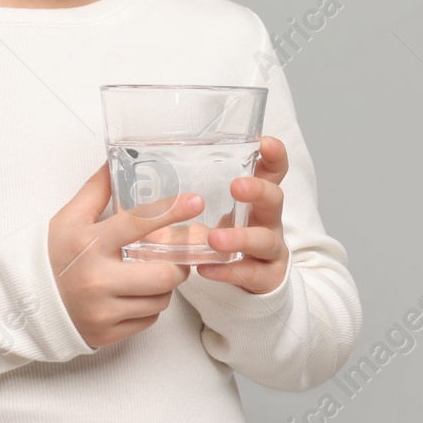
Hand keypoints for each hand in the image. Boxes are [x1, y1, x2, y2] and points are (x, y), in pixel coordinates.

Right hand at [47, 163, 203, 348]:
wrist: (22, 301)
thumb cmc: (50, 256)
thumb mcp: (68, 218)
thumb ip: (96, 189)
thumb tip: (117, 160)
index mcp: (89, 244)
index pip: (139, 223)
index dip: (172, 211)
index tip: (195, 203)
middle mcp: (97, 279)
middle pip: (164, 274)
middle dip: (179, 264)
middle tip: (176, 256)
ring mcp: (102, 311)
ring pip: (160, 300)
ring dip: (164, 286)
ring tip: (152, 274)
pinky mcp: (105, 334)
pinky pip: (148, 321)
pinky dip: (149, 307)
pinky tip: (136, 295)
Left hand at [195, 135, 290, 294]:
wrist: (255, 280)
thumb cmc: (230, 237)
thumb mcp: (219, 212)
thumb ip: (196, 196)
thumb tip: (147, 174)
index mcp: (258, 200)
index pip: (273, 172)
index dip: (274, 157)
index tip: (266, 143)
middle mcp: (270, 221)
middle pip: (275, 200)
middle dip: (258, 191)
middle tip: (236, 186)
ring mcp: (272, 250)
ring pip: (265, 241)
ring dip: (241, 238)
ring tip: (214, 238)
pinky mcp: (268, 278)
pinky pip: (251, 275)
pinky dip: (227, 272)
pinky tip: (206, 268)